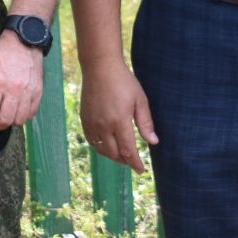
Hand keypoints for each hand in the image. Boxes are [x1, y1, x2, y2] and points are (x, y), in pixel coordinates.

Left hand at [0, 31, 44, 134]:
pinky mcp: (38, 91)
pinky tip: (16, 112)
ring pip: (20, 120)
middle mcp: (14, 89)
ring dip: (10, 123)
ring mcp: (28, 91)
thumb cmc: (1, 57)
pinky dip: (23, 117)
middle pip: (5, 120)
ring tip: (4, 117)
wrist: (23, 42)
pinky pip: (32, 113)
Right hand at [79, 56, 157, 173]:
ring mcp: (92, 123)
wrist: (100, 67)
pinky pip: (91, 140)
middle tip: (133, 162)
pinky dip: (100, 147)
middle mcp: (104, 125)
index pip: (128, 151)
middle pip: (114, 154)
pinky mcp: (84, 119)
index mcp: (119, 122)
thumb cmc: (123, 81)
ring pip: (101, 149)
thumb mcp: (140, 100)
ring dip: (112, 156)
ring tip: (121, 156)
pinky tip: (107, 146)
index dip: (135, 163)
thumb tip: (153, 142)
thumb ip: (146, 123)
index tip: (141, 170)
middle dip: (124, 161)